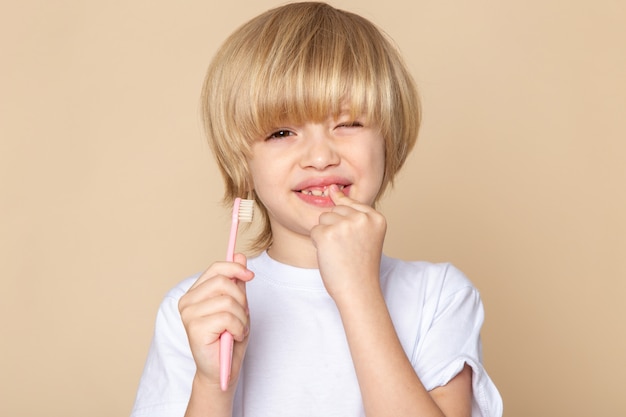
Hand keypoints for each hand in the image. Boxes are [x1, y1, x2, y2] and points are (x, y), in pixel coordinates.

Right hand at [178, 253, 253, 390]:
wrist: (222, 371)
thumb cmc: (229, 339)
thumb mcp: (238, 305)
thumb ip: (237, 282)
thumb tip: (239, 256)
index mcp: (196, 293)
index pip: (215, 268)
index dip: (235, 268)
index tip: (250, 275)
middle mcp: (187, 301)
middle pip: (223, 282)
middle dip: (241, 299)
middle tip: (242, 315)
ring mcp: (188, 314)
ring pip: (228, 301)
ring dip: (241, 317)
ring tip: (236, 329)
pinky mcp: (194, 328)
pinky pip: (227, 317)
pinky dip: (237, 327)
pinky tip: (232, 337)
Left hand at [310, 185, 385, 302]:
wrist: (358, 291)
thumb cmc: (361, 266)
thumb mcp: (365, 235)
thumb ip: (352, 211)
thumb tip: (332, 188)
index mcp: (377, 217)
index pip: (352, 205)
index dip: (347, 224)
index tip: (352, 242)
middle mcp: (363, 218)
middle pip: (336, 209)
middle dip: (335, 228)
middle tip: (346, 250)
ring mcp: (345, 225)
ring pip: (323, 218)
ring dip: (326, 235)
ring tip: (339, 252)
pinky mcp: (327, 234)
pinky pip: (314, 231)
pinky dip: (317, 244)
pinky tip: (330, 256)